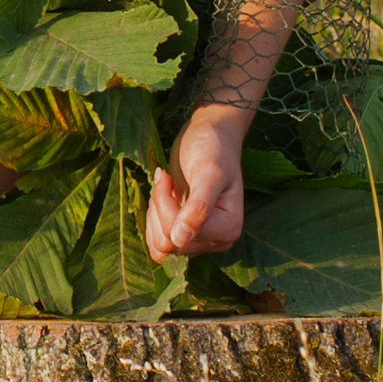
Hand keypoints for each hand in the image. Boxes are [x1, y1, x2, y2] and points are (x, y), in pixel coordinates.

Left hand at [146, 107, 249, 258]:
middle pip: (170, 243)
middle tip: (165, 179)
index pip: (180, 237)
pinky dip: (154, 218)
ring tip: (165, 186)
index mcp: (228, 229)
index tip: (166, 176)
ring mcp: (201, 239)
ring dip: (155, 213)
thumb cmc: (213, 148)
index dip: (166, 206)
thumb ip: (198, 208)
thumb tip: (180, 240)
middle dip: (160, 207)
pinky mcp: (187, 233)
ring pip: (161, 245)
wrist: (211, 135)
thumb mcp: (207, 173)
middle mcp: (217, 240)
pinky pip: (159, 242)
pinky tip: (163, 196)